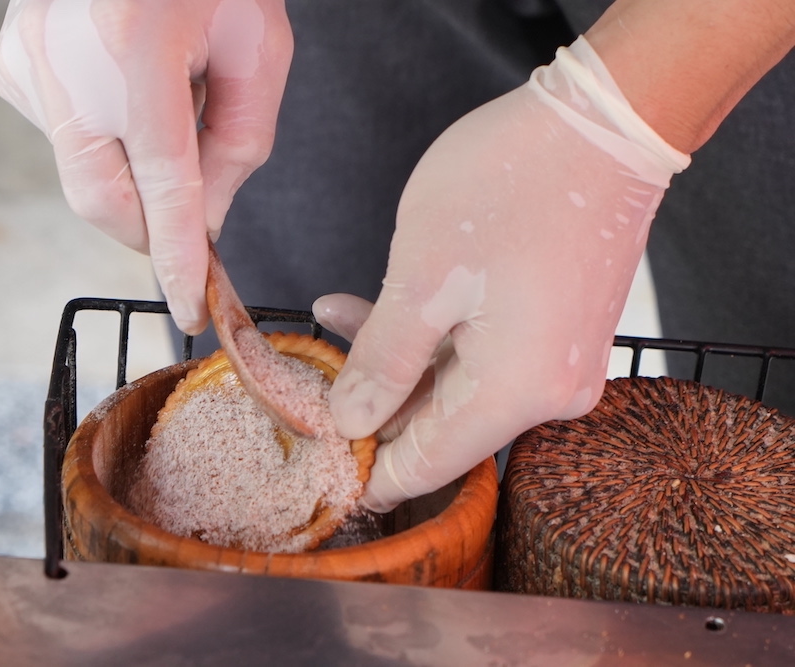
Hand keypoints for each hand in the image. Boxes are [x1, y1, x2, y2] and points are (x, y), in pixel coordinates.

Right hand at [0, 0, 292, 333]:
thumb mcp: (256, 45)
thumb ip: (239, 142)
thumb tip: (205, 220)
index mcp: (137, 48)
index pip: (161, 185)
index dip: (178, 257)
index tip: (189, 307)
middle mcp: (65, 60)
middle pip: (104, 201)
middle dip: (151, 228)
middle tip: (190, 218)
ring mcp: (27, 61)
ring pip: (84, 174)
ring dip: (133, 170)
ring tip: (162, 102)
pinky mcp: (11, 64)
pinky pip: (64, 138)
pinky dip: (104, 138)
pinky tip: (125, 85)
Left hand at [320, 36, 689, 512]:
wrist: (605, 122)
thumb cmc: (511, 185)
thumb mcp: (421, 280)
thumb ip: (382, 362)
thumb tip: (351, 422)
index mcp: (514, 394)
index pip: (423, 468)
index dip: (363, 470)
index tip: (315, 455)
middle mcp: (549, 395)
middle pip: (439, 428)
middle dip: (372, 400)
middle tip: (312, 366)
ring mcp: (562, 364)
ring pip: (457, 387)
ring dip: (397, 359)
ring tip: (337, 314)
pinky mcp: (563, 333)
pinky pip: (486, 357)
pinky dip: (435, 338)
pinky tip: (387, 306)